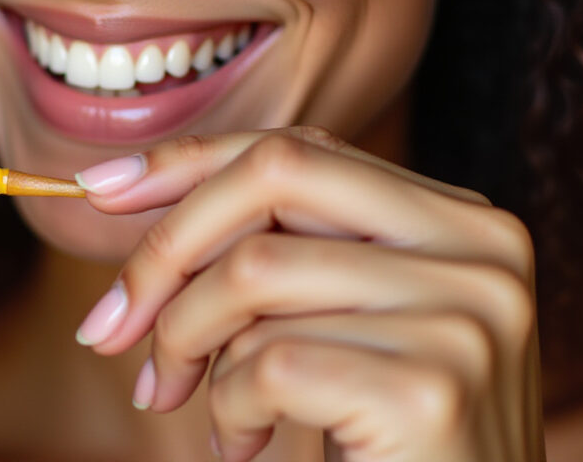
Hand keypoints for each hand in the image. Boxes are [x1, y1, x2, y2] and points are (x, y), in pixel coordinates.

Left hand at [77, 127, 544, 461]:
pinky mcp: (430, 392)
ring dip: (188, 347)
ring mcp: (464, 319)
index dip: (192, 162)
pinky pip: (267, 364)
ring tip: (202, 410)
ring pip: (255, 273)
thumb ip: (286, 251)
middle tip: (112, 329)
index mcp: (466, 222)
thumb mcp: (351, 325)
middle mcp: (481, 251)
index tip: (101, 192)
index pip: (306, 150)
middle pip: (275, 178)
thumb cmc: (392, 446)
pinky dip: (228, 410)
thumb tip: (121, 186)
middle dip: (169, 247)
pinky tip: (246, 445)